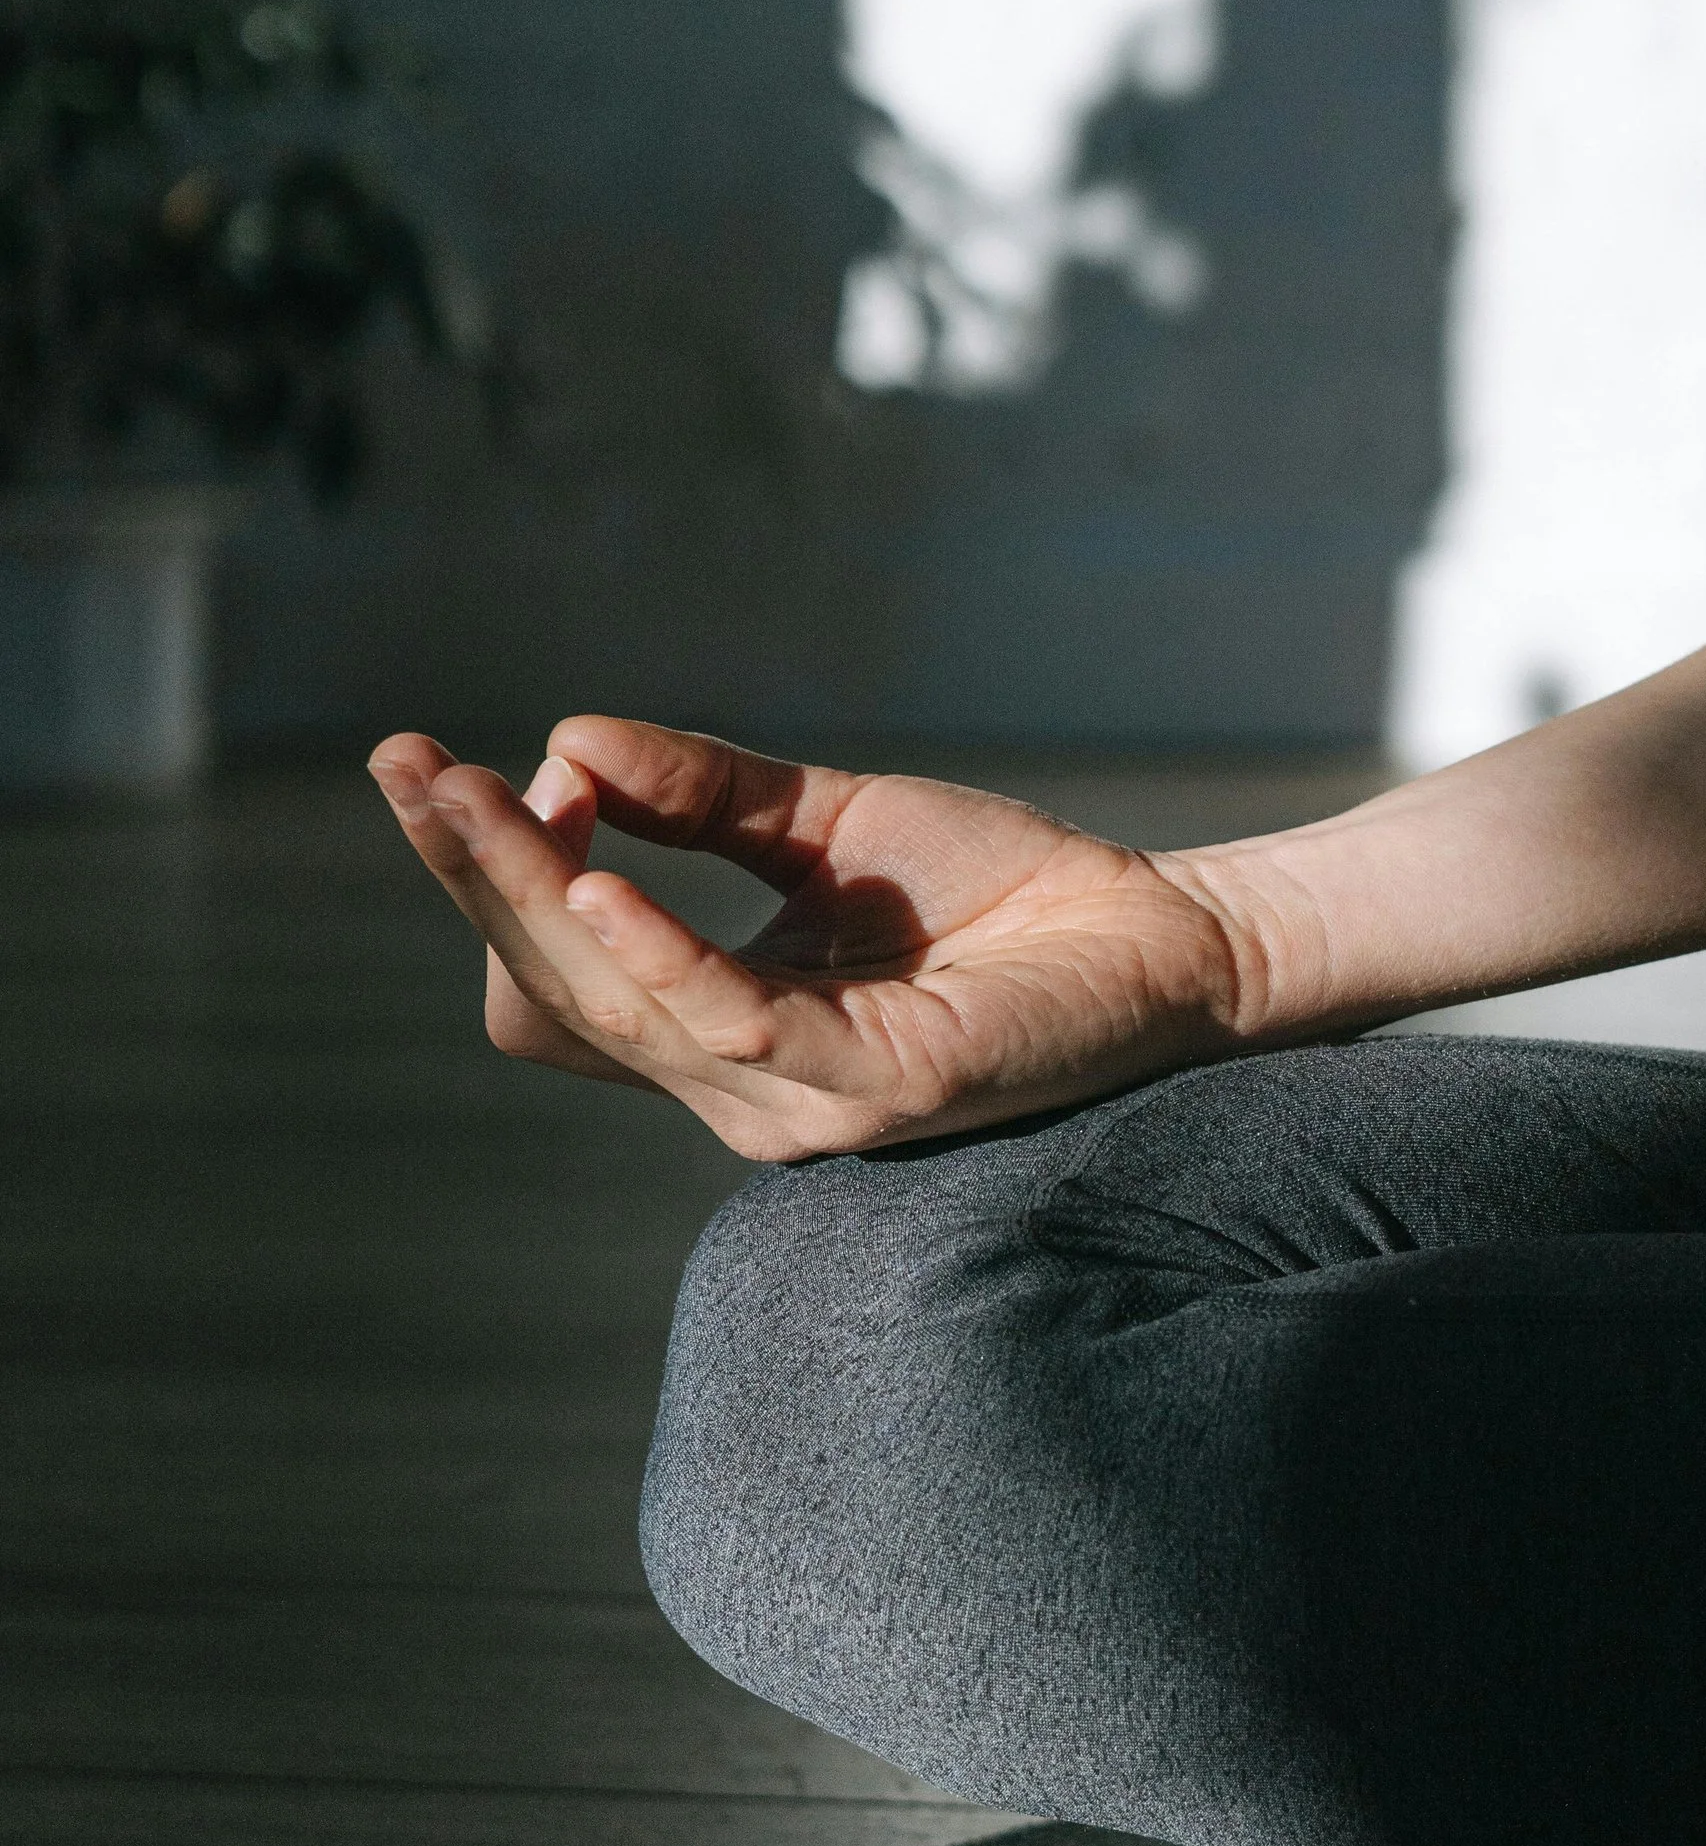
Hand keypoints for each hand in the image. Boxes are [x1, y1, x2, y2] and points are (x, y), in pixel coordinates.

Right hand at [367, 716, 1270, 1160]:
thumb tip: (568, 746)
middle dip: (473, 872)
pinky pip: (727, 1023)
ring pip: (614, 1003)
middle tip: (403, 764)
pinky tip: (601, 876)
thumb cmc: (1002, 890)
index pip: (551, 975)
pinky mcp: (869, 1091)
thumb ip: (704, 796)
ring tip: (477, 793)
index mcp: (716, 1025)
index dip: (494, 879)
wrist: (1162, 933)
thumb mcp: (828, 822)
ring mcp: (795, 1099)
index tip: (451, 769)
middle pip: (552, 989)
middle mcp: (738, 1082)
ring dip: (531, 893)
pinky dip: (655, 950)